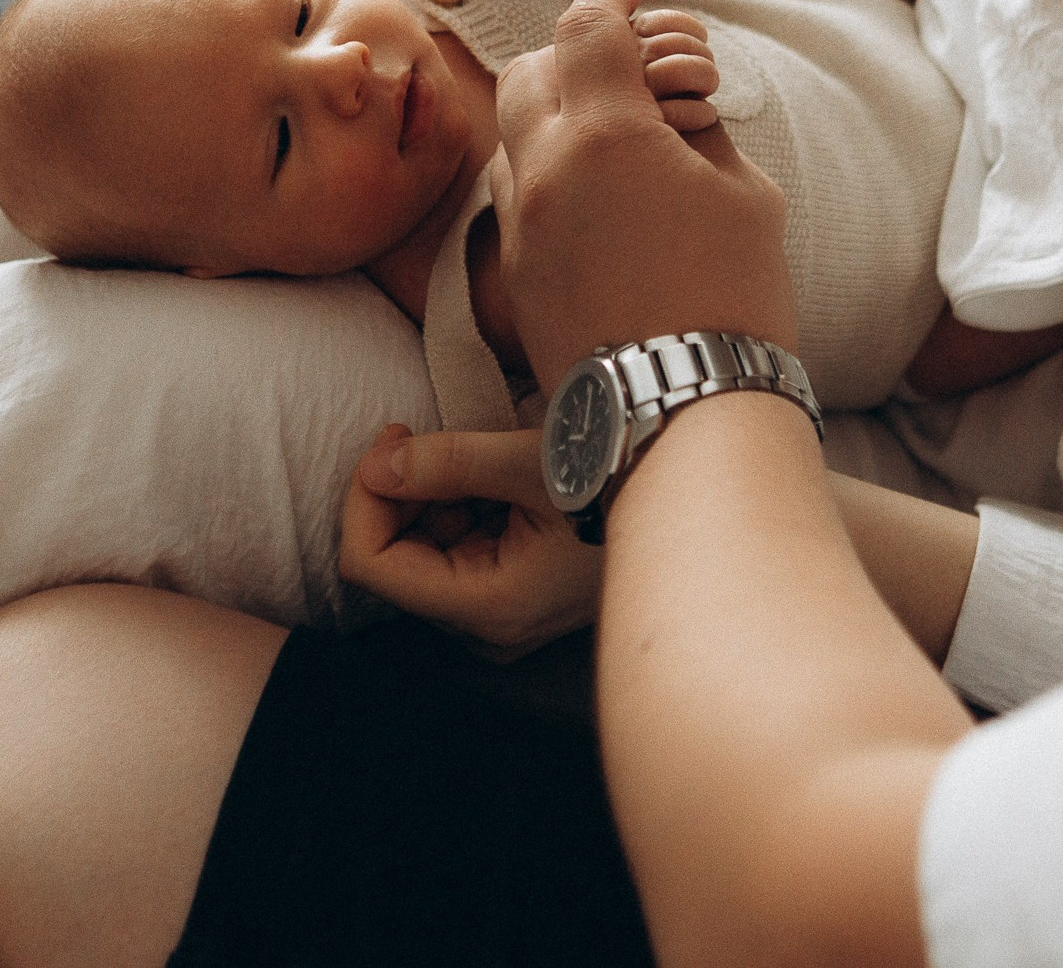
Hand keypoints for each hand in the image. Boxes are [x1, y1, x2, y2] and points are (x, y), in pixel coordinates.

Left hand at [339, 424, 602, 661]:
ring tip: (482, 457)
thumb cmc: (625, 479)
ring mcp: (505, 615)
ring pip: (425, 552)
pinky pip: (461, 551)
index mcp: (490, 606)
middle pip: (395, 560)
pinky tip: (501, 479)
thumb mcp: (533, 461)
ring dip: (434, 497)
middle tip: (426, 434)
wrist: (697, 494)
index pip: (373, 565)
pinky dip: (464, 507)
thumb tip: (379, 463)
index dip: (364, 498)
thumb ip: (447, 462)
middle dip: (401, 494)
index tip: (392, 438)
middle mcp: (491, 627)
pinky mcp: (518, 595)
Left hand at [492, 0, 793, 390]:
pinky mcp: (514, 277)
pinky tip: (601, 199)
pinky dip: (550, 174)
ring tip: (617, 138)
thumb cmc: (735, 304)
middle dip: (572, 53)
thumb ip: (701, 134)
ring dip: (556, 116)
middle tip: (624, 64)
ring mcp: (520, 226)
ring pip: (514, 135)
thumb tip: (675, 113)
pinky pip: (518, 196)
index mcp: (605, 134)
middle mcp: (544, 170)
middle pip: (530, 69)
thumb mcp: (747, 197)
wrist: (682, 417)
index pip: (589, 24)